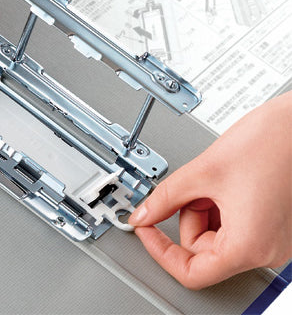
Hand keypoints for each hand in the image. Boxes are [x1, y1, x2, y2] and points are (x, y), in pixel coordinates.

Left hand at [129, 91, 291, 288]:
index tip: (146, 231)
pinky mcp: (272, 225)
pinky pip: (233, 226)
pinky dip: (218, 205)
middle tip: (192, 187)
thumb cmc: (271, 142)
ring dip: (204, 208)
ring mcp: (272, 238)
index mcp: (251, 246)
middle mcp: (267, 250)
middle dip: (188, 216)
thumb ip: (164, 198)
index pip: (192, 273)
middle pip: (203, 250)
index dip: (161, 251)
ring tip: (215, 179)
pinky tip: (225, 182)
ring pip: (216, 236)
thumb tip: (143, 214)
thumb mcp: (203, 172)